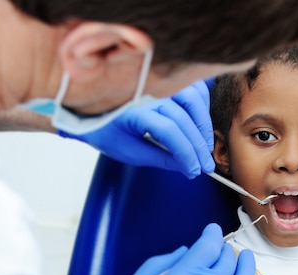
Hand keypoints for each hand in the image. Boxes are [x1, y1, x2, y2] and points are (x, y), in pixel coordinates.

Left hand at [59, 81, 214, 178]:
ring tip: (205, 147)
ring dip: (204, 125)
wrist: (92, 108)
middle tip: (205, 165)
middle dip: (199, 146)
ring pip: (193, 99)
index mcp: (134, 112)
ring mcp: (159, 84)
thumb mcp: (130, 152)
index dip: (186, 153)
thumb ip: (161, 159)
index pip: (169, 132)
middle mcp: (149, 94)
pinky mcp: (166, 81)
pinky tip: (202, 124)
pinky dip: (202, 106)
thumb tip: (188, 166)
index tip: (194, 170)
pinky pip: (193, 89)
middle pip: (184, 118)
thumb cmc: (108, 130)